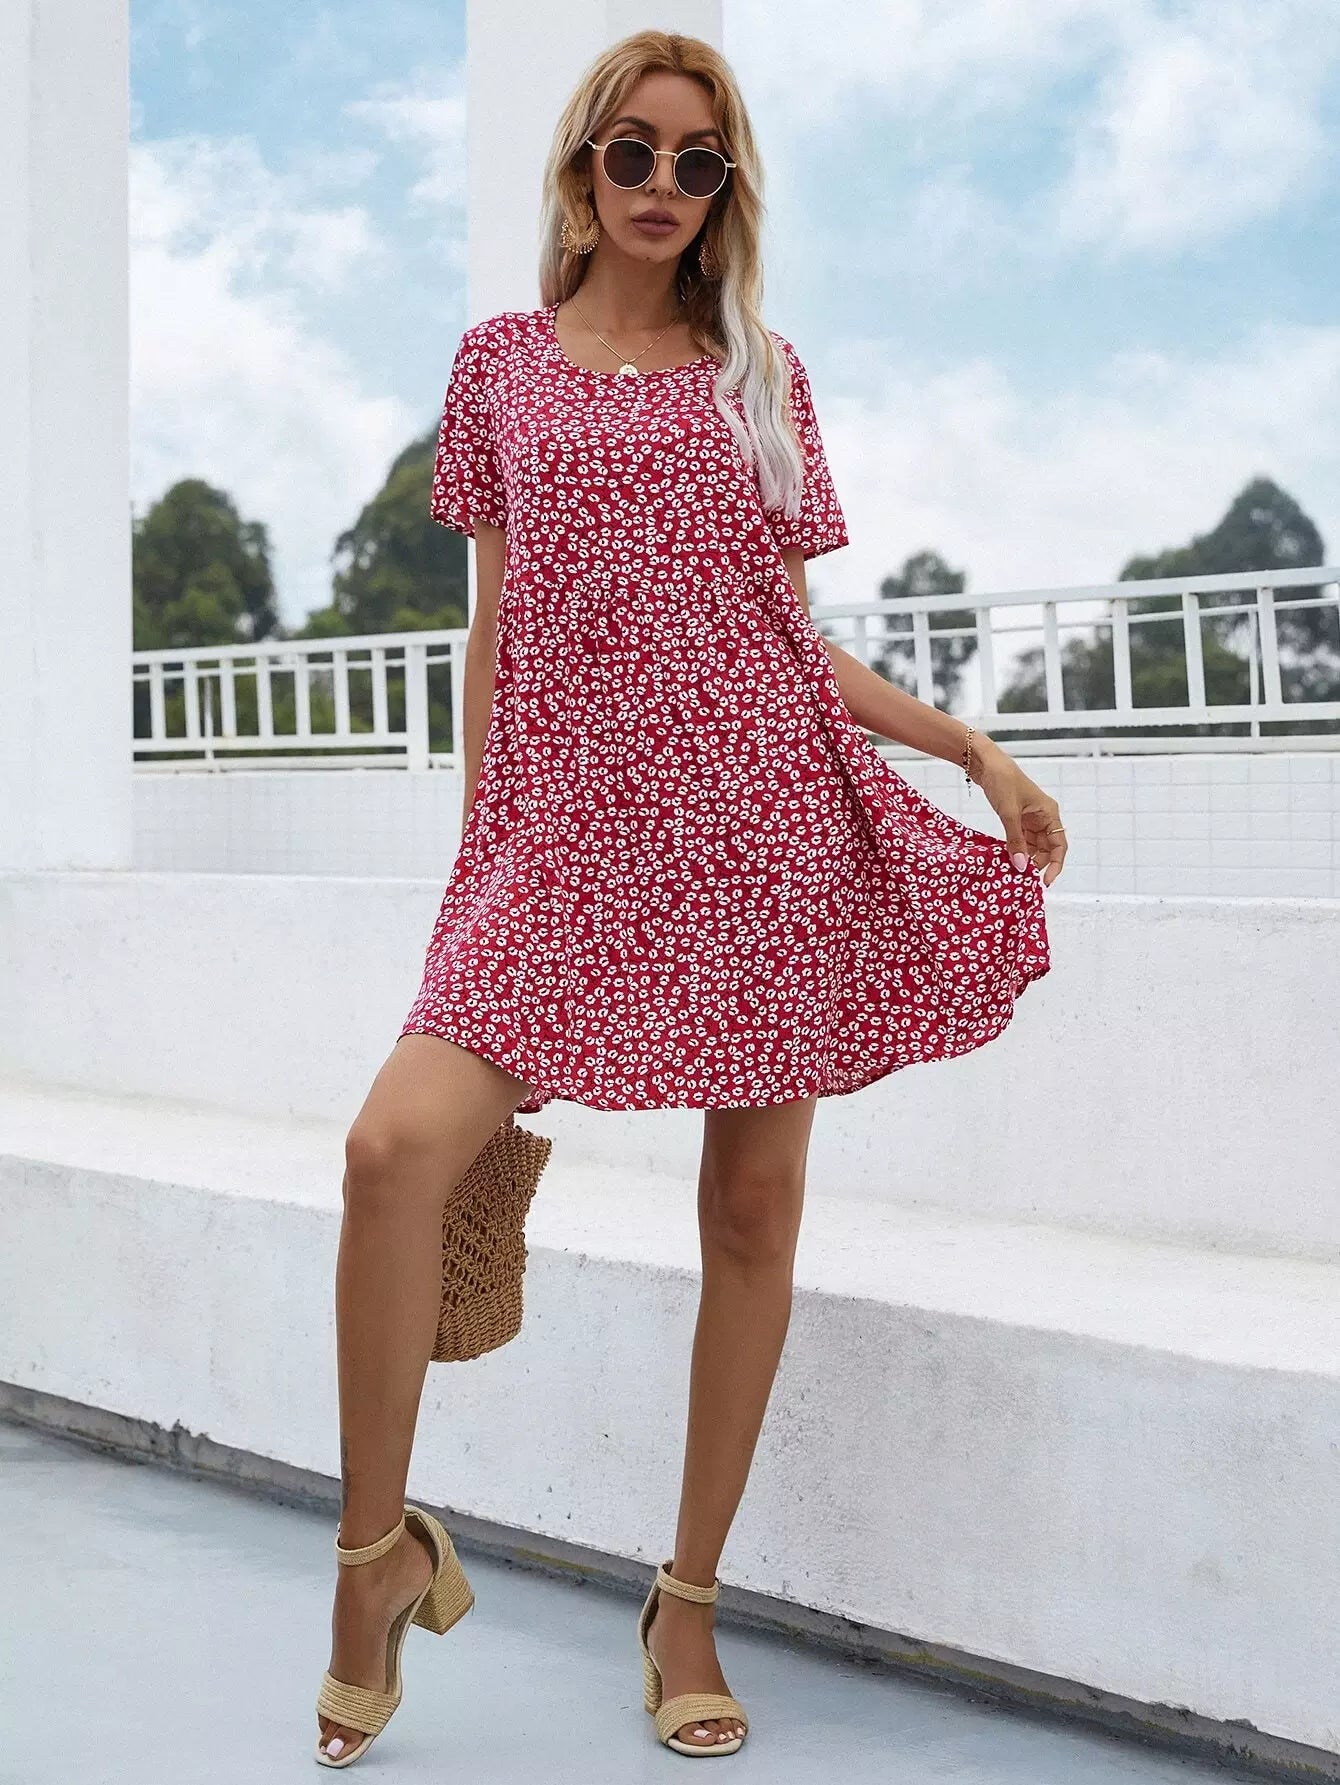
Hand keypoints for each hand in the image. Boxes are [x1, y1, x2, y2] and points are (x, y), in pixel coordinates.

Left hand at [972, 739, 1066, 887]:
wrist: (986, 763)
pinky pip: (1021, 840)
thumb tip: (1020, 866)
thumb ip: (1015, 841)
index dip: (1055, 865)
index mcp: (1049, 813)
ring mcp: (1030, 819)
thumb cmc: (1003, 781)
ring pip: (1033, 846)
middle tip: (1022, 879)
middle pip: (1046, 849)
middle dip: (1036, 864)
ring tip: (1012, 871)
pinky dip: (1016, 850)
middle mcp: (1043, 818)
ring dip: (1025, 858)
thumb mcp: (1009, 813)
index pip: (1059, 845)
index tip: (1045, 882)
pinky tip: (1007, 859)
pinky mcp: (1018, 819)